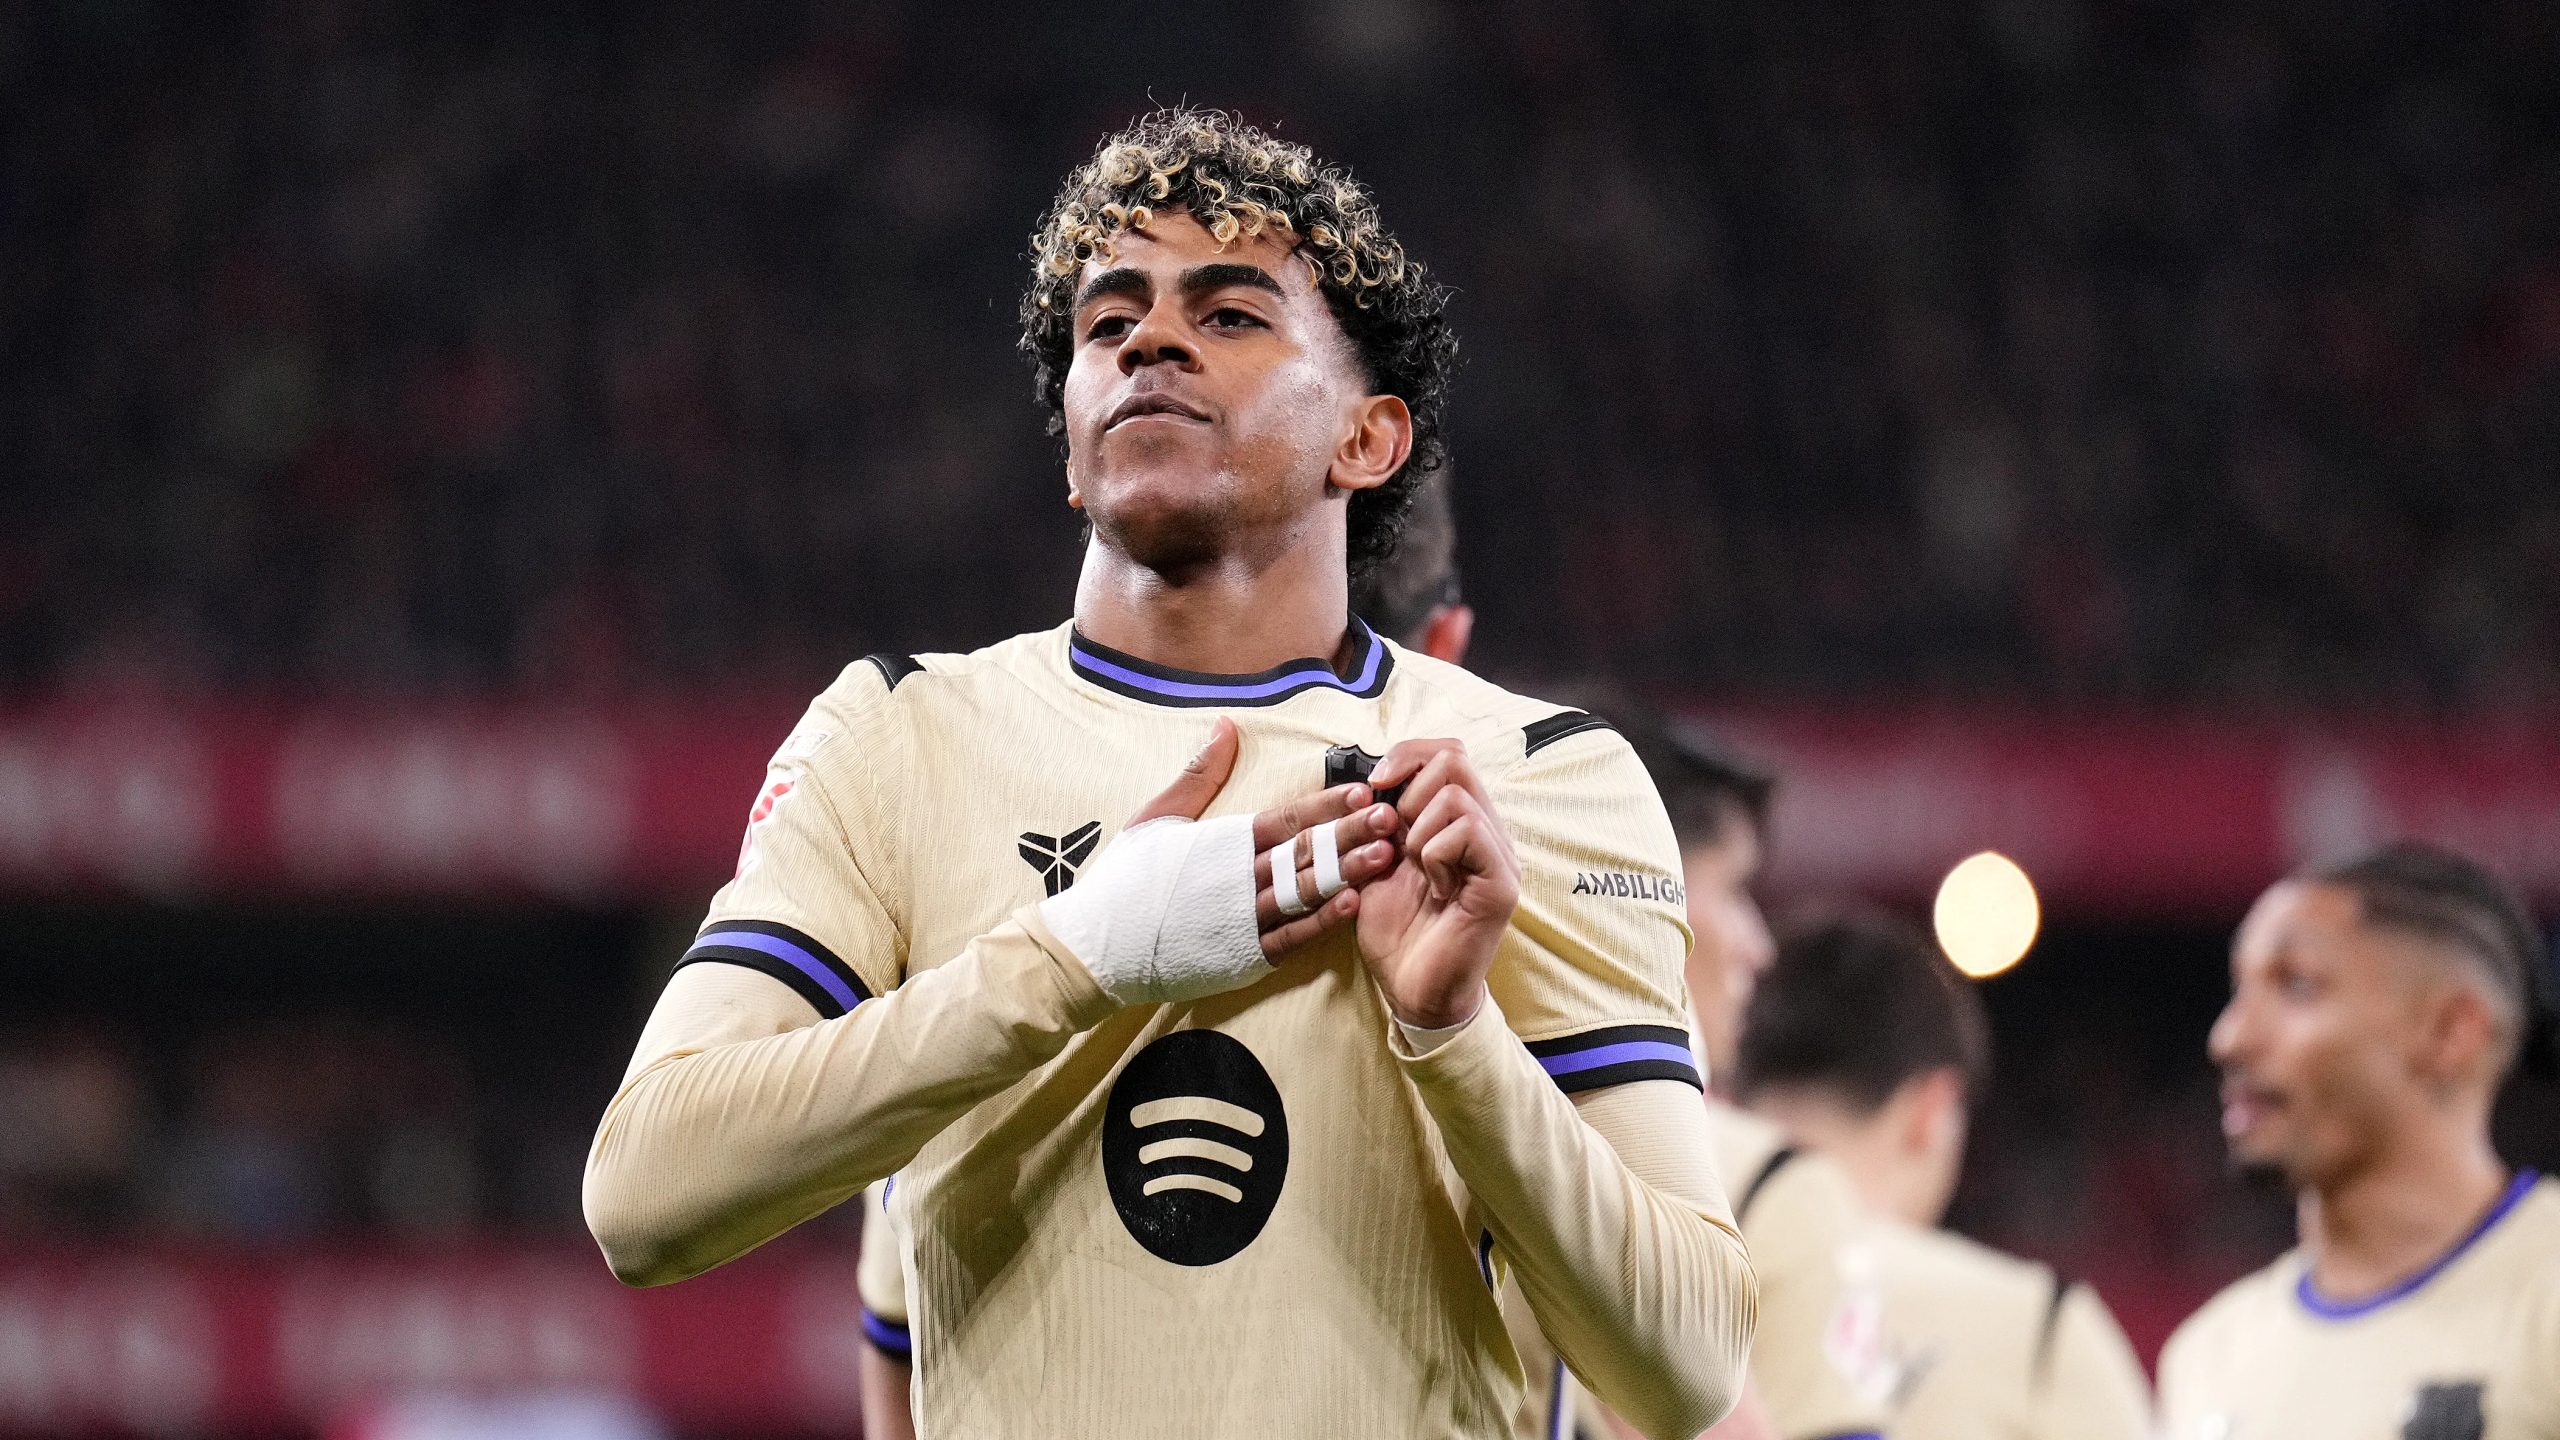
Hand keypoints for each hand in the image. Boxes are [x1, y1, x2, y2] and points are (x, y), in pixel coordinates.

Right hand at [1130, 717, 1404, 957]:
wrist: (1096, 949)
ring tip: (1384, 856)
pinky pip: (1288, 938)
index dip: (1326, 804)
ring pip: (1304, 892)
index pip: (1285, 818)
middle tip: (1392, 817)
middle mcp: (1235, 878)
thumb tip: (1226, 725)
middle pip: (1304, 851)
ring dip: (1347, 872)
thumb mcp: (1155, 819)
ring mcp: (1240, 919)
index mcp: (1220, 842)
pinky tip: (1351, 906)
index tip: (1364, 789)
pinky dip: (1319, 923)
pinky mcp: (1240, 956)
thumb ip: (1198, 775)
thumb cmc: (1125, 882)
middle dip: (1350, 833)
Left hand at [1350, 739, 1519, 1027]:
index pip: (1449, 752)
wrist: (1413, 990)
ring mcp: (1499, 855)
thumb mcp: (1376, 864)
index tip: (1377, 783)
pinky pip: (1467, 832)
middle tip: (1398, 837)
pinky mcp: (1501, 883)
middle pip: (1456, 759)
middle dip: (1411, 791)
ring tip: (1416, 868)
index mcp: (1461, 822)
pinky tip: (1434, 887)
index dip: (1409, 754)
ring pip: (1457, 796)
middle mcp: (1488, 831)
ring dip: (1419, 830)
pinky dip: (1434, 853)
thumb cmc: (1398, 932)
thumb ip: (1381, 821)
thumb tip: (1375, 781)